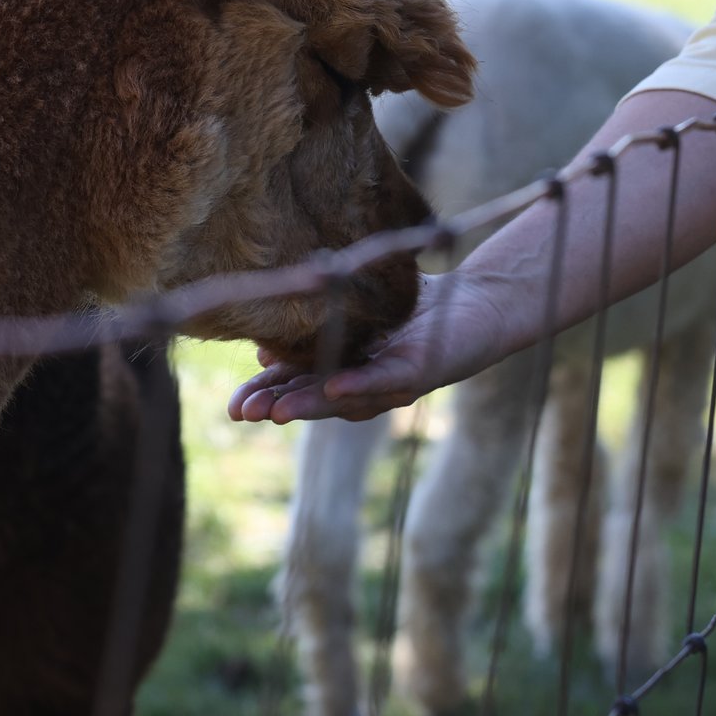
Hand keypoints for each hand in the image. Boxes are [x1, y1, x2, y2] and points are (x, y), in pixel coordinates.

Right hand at [228, 270, 524, 423]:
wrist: (481, 302)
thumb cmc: (417, 305)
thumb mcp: (356, 312)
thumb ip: (316, 328)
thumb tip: (260, 347)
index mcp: (348, 369)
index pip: (299, 387)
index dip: (266, 398)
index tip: (233, 407)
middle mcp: (369, 384)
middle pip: (317, 398)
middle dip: (279, 405)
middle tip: (243, 413)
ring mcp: (394, 380)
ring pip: (347, 397)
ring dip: (311, 403)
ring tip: (277, 410)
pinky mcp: (422, 368)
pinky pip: (388, 378)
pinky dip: (361, 384)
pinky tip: (333, 387)